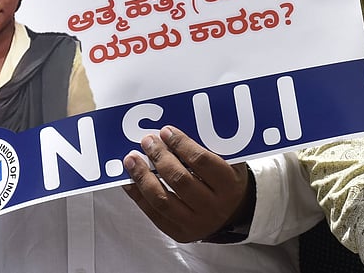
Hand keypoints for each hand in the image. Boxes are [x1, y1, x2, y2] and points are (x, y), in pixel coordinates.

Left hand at [122, 125, 250, 242]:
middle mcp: (213, 206)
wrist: (234, 215)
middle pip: (180, 179)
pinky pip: (153, 214)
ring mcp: (195, 222)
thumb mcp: (231, 164)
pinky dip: (138, 196)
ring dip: (143, 177)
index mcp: (228, 185)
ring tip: (132, 159)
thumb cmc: (228, 184)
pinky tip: (130, 181)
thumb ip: (211, 150)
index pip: (201, 161)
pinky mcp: (179, 233)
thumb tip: (176, 134)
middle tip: (147, 141)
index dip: (181, 144)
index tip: (166, 132)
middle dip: (160, 157)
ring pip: (162, 199)